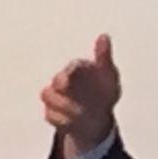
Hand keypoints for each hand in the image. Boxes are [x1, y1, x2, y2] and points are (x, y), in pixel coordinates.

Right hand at [41, 34, 121, 158]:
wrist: (98, 117)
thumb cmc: (103, 91)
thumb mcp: (109, 76)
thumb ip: (105, 57)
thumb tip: (104, 36)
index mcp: (78, 69)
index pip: (73, 66)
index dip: (71, 70)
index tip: (72, 76)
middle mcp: (63, 80)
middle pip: (57, 80)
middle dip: (61, 85)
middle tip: (70, 93)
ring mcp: (55, 96)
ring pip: (48, 96)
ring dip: (62, 104)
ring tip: (79, 113)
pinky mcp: (51, 112)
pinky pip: (50, 115)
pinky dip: (60, 119)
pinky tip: (72, 121)